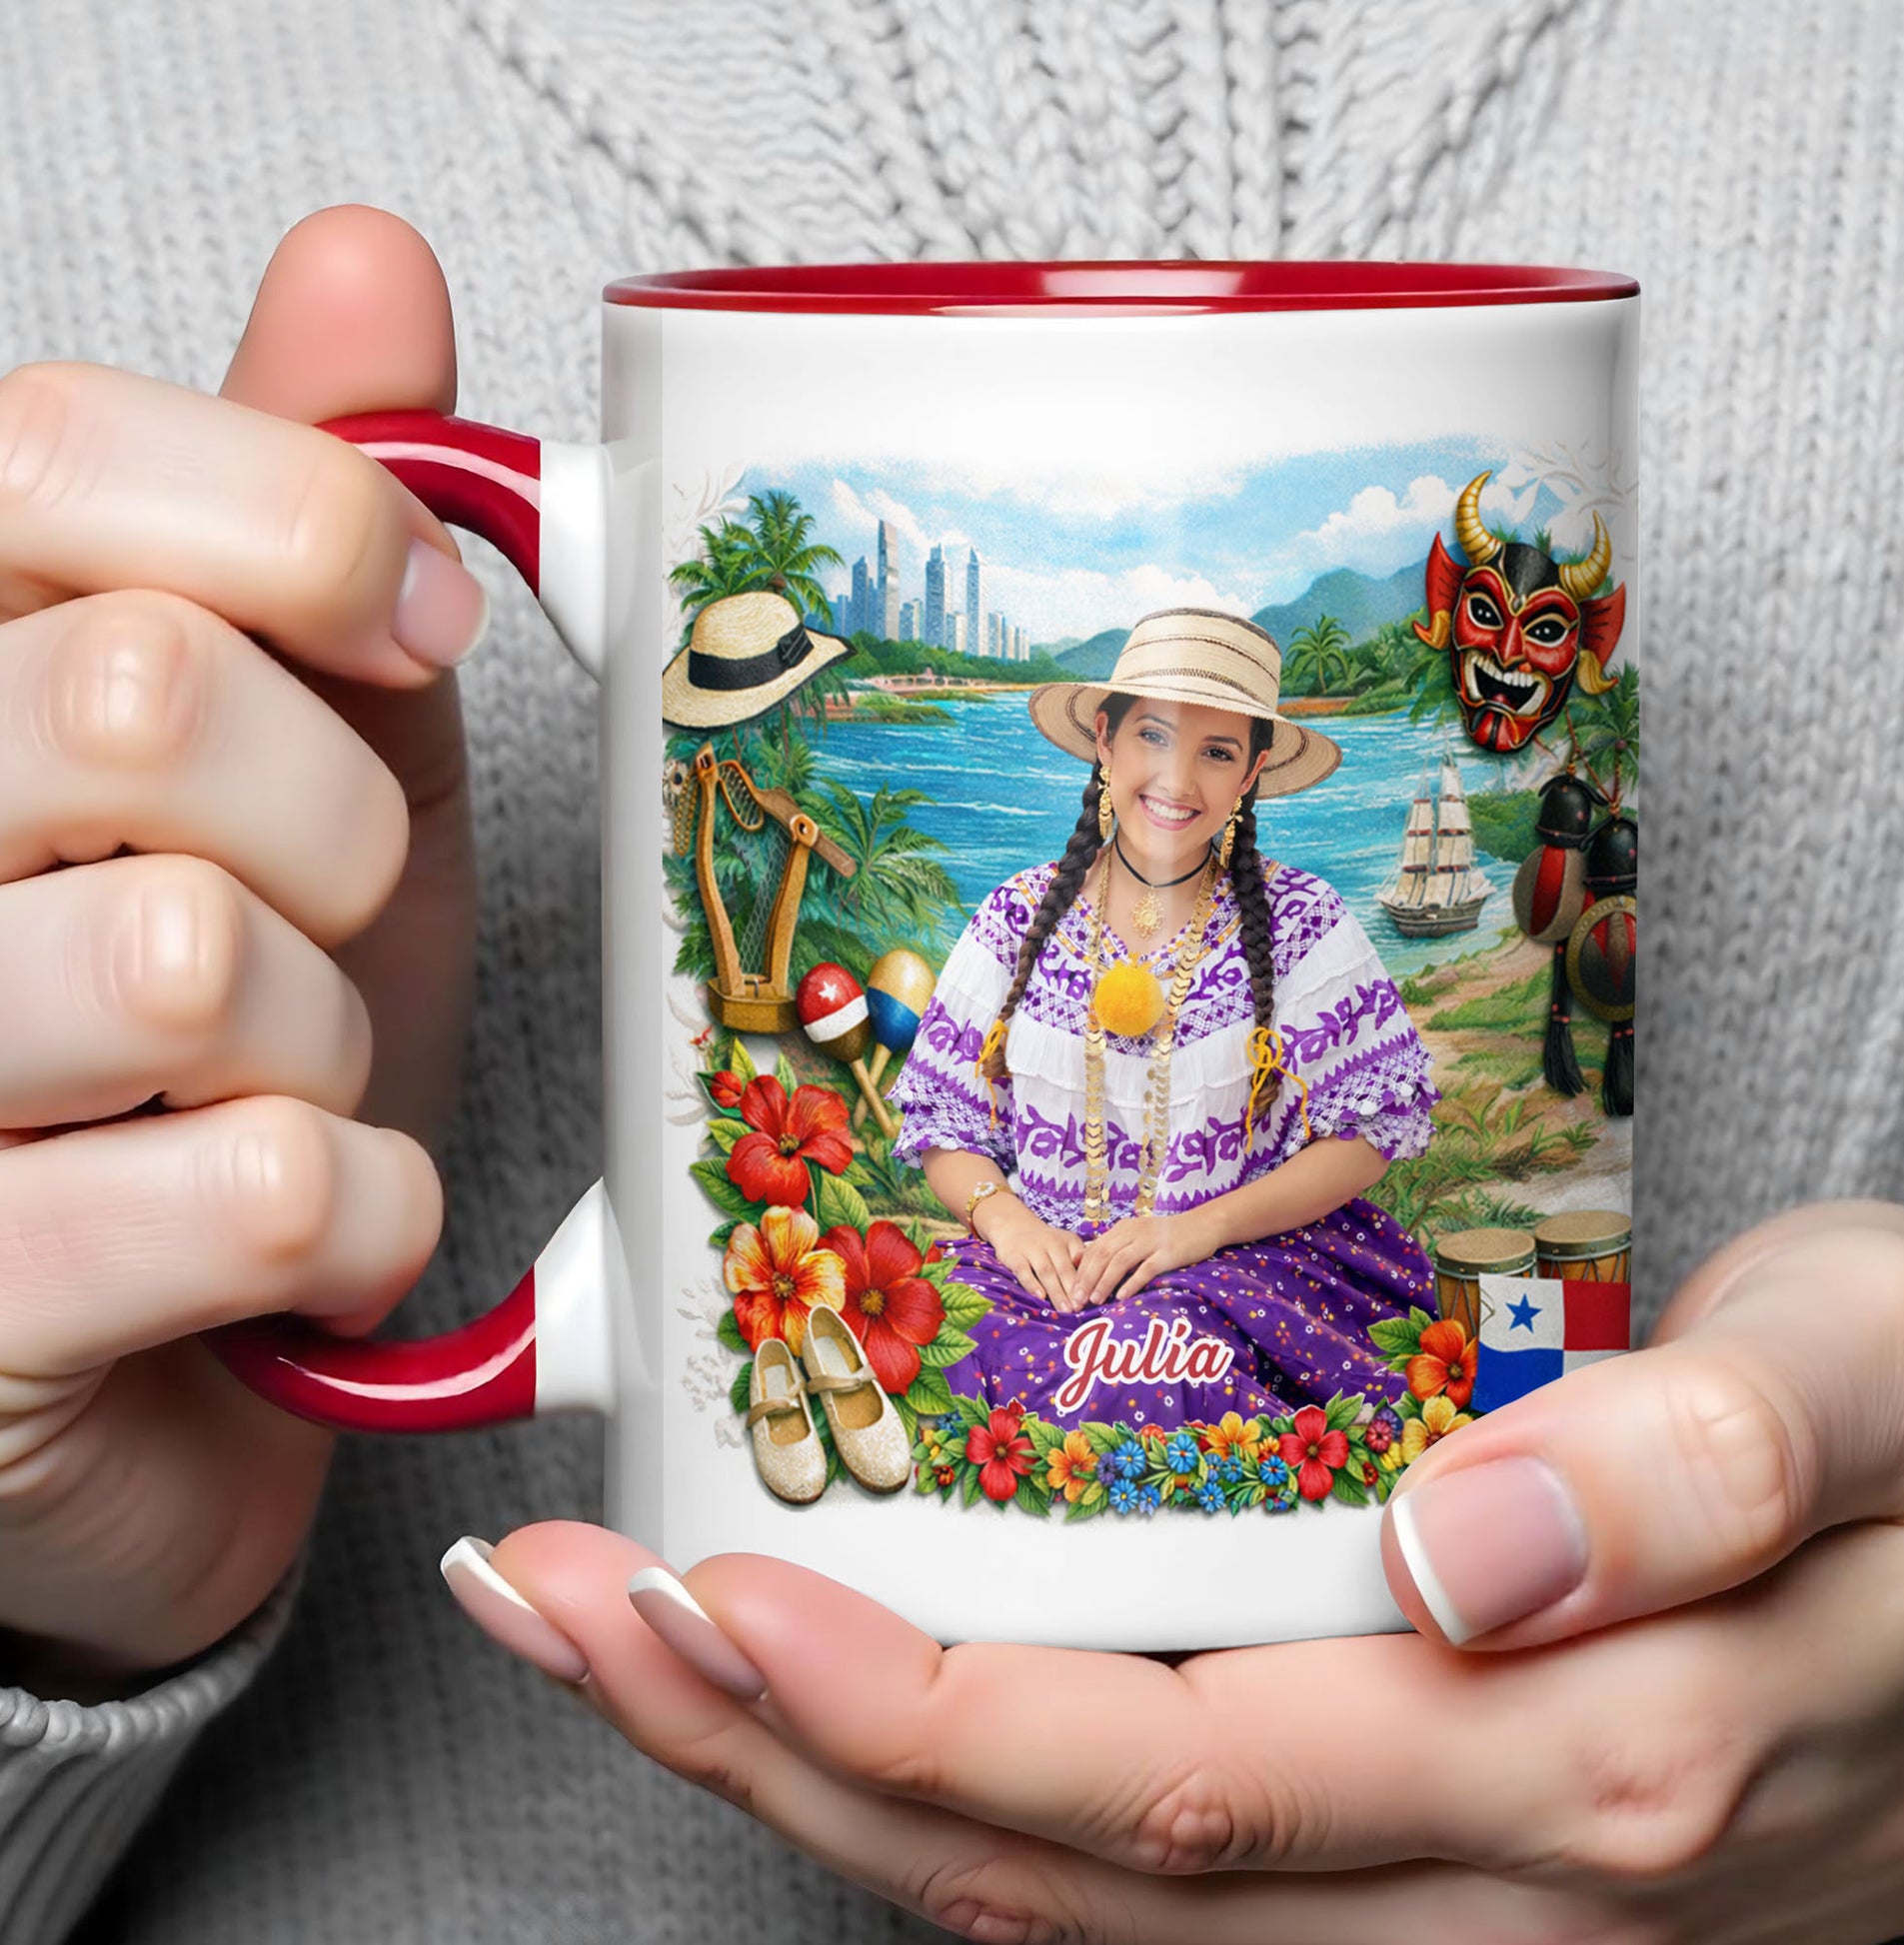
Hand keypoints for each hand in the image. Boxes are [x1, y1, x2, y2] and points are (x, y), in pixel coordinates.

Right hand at [0, 208, 478, 1688]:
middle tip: (321, 926)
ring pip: (193, 955)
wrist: (166, 1356)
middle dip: (335, 830)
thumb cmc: (219, 1049)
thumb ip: (292, 525)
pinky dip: (363, 1222)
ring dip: (327, 1045)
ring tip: (276, 1098)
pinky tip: (301, 1245)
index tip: (418, 631)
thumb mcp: (292, 754)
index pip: (49, 452)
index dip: (308, 527)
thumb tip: (368, 264)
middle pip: (144, 697)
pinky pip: (261, 1190)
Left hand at [458, 1202, 1903, 1942]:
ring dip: (820, 1781)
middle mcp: (1481, 1871)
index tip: (697, 1594)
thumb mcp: (1892, 1385)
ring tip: (630, 1644)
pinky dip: (961, 1798)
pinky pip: (1152, 1878)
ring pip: (1076, 1897)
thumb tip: (1470, 1544)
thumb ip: (1704, 1460)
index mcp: (1577, 1756)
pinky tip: (851, 1708)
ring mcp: (1446, 1899)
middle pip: (1056, 1868)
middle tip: (557, 1605)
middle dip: (769, 1751)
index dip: (903, 1706)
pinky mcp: (1432, 1860)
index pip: (1164, 1773)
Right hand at [980, 1195, 1084, 1310]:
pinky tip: (1040, 1297)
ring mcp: (1032, 1249)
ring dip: (1056, 1292)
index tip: (1091, 1298)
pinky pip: (1023, 1271)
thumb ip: (1079, 1258)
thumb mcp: (1066, 1242)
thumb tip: (1096, 1279)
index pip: (1079, 1261)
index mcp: (1067, 1241)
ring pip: (1046, 1272)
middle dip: (1072, 1290)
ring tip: (1065, 1309)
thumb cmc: (1046, 1241)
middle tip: (1079, 1309)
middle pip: (1063, 1269)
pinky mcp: (1014, 1256)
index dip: (1085, 1280)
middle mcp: (1050, 1243)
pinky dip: (1032, 1284)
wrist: (1014, 1225)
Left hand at [1072, 1208, 1218, 1306]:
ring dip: (1105, 1282)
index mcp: (1123, 1229)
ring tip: (1094, 1300)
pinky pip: (1146, 1268)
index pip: (1095, 1249)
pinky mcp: (1168, 1253)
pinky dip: (1132, 1282)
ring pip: (1120, 1261)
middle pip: (1103, 1255)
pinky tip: (1122, 1296)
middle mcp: (1134, 1232)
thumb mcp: (1138, 1236)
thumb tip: (1092, 1267)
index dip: (1081, 1271)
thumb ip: (1118, 1247)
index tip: (1071, 1291)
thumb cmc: (1167, 1237)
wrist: (1202, 1226)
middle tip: (1077, 1300)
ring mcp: (1151, 1241)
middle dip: (1087, 1279)